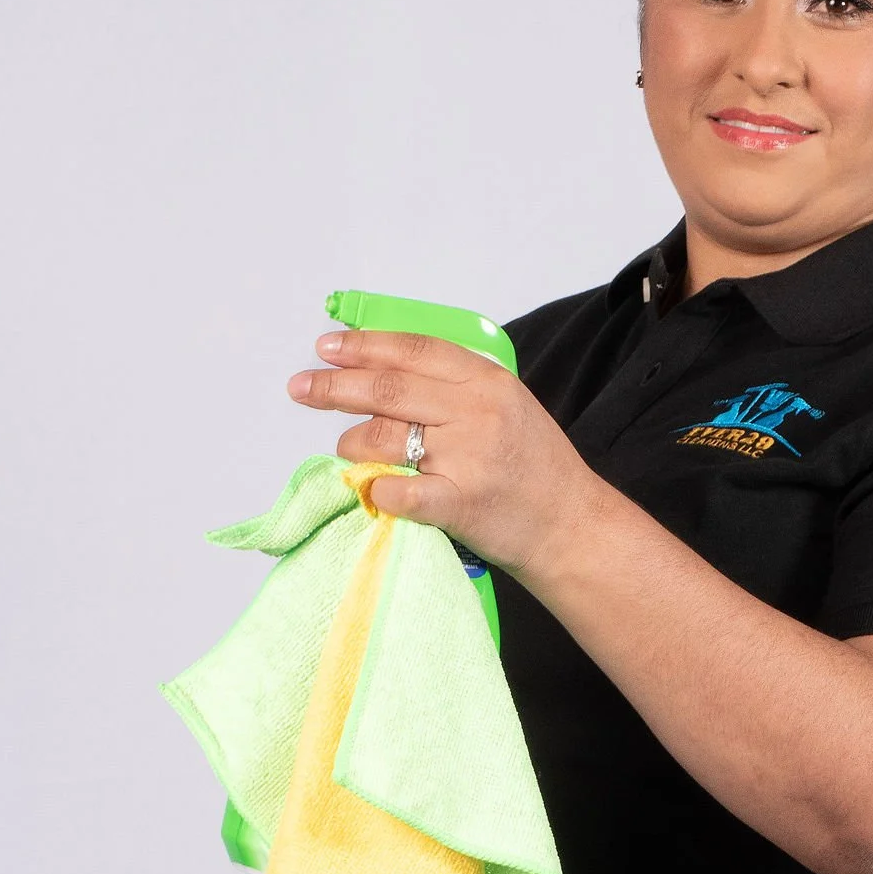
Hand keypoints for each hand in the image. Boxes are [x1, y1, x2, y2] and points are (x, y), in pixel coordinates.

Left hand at [287, 329, 603, 575]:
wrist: (571, 527)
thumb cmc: (534, 468)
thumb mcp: (506, 406)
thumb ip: (453, 387)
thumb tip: (381, 371)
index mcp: (487, 381)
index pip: (414, 352)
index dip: (365, 346)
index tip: (327, 348)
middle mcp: (477, 412)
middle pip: (389, 390)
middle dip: (335, 387)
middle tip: (301, 387)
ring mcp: (469, 458)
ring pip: (385, 438)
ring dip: (353, 444)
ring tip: (347, 449)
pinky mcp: (462, 503)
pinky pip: (399, 491)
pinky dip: (376, 489)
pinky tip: (370, 489)